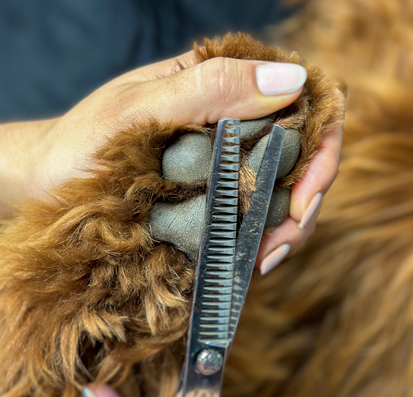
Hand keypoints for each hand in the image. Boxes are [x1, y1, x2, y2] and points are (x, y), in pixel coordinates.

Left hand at [0, 51, 343, 271]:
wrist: (51, 186)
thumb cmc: (84, 142)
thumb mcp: (140, 109)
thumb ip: (211, 88)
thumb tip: (293, 82)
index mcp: (224, 85)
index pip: (305, 103)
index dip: (323, 148)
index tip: (306, 195)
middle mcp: (237, 123)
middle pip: (306, 155)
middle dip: (307, 201)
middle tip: (281, 242)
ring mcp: (231, 164)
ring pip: (289, 192)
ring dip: (289, 229)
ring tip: (264, 259)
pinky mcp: (221, 200)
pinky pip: (261, 218)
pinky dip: (265, 241)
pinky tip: (251, 260)